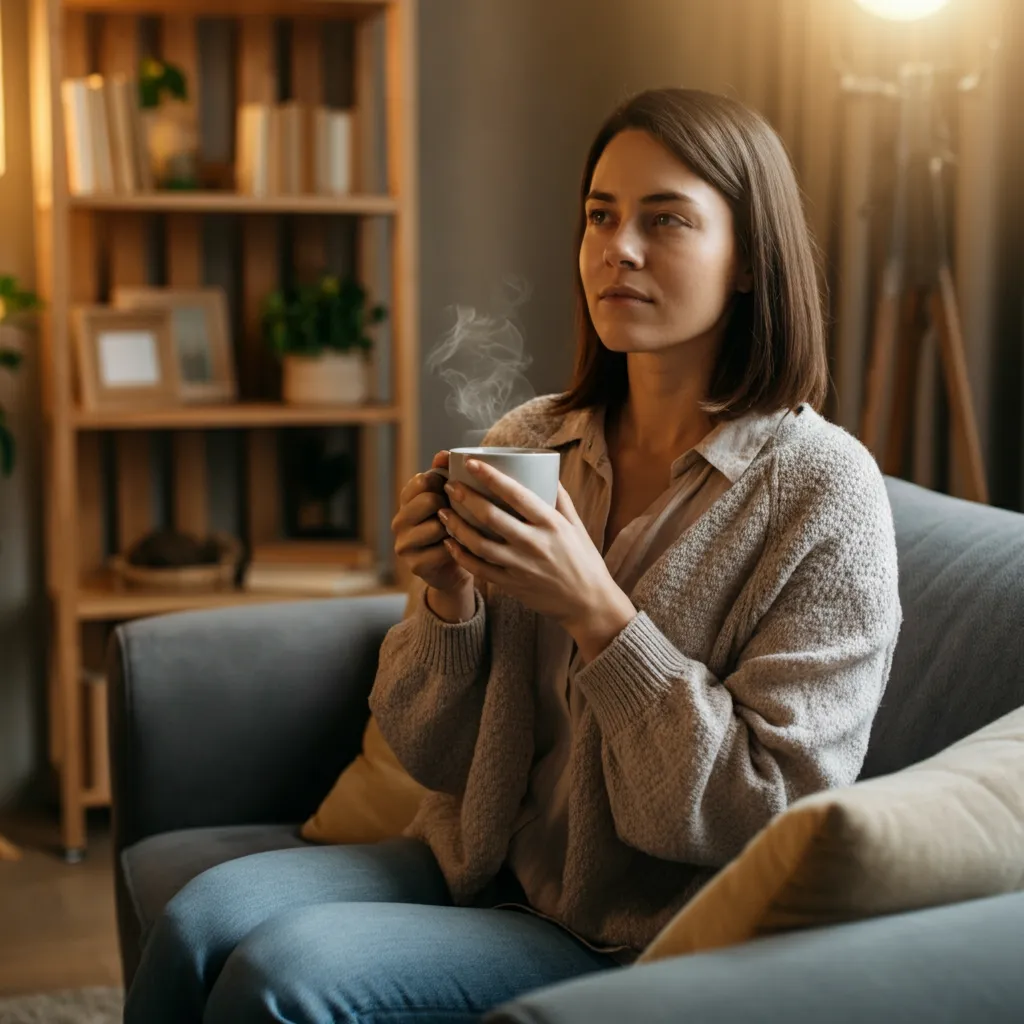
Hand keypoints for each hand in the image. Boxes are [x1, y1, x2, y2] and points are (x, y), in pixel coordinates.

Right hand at [392, 451, 472, 601]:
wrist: (456, 566)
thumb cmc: (456, 525)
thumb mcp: (452, 497)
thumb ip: (446, 473)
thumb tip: (443, 454)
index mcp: (407, 499)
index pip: (422, 480)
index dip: (444, 483)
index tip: (454, 491)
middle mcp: (399, 521)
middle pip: (429, 501)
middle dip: (450, 506)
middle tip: (460, 514)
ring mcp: (404, 544)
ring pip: (437, 526)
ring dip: (455, 530)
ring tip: (461, 532)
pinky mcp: (415, 565)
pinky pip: (443, 551)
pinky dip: (456, 550)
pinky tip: (460, 549)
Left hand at [438, 459, 635, 659]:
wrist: (588, 604)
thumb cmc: (583, 560)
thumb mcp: (576, 525)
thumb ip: (560, 498)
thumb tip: (548, 469)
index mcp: (551, 524)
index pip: (516, 494)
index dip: (491, 477)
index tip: (471, 463)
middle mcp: (534, 543)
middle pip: (492, 516)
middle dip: (465, 498)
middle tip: (449, 485)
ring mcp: (521, 566)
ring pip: (479, 544)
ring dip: (457, 526)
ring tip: (443, 512)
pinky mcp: (512, 585)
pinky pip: (480, 569)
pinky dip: (461, 555)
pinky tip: (450, 543)